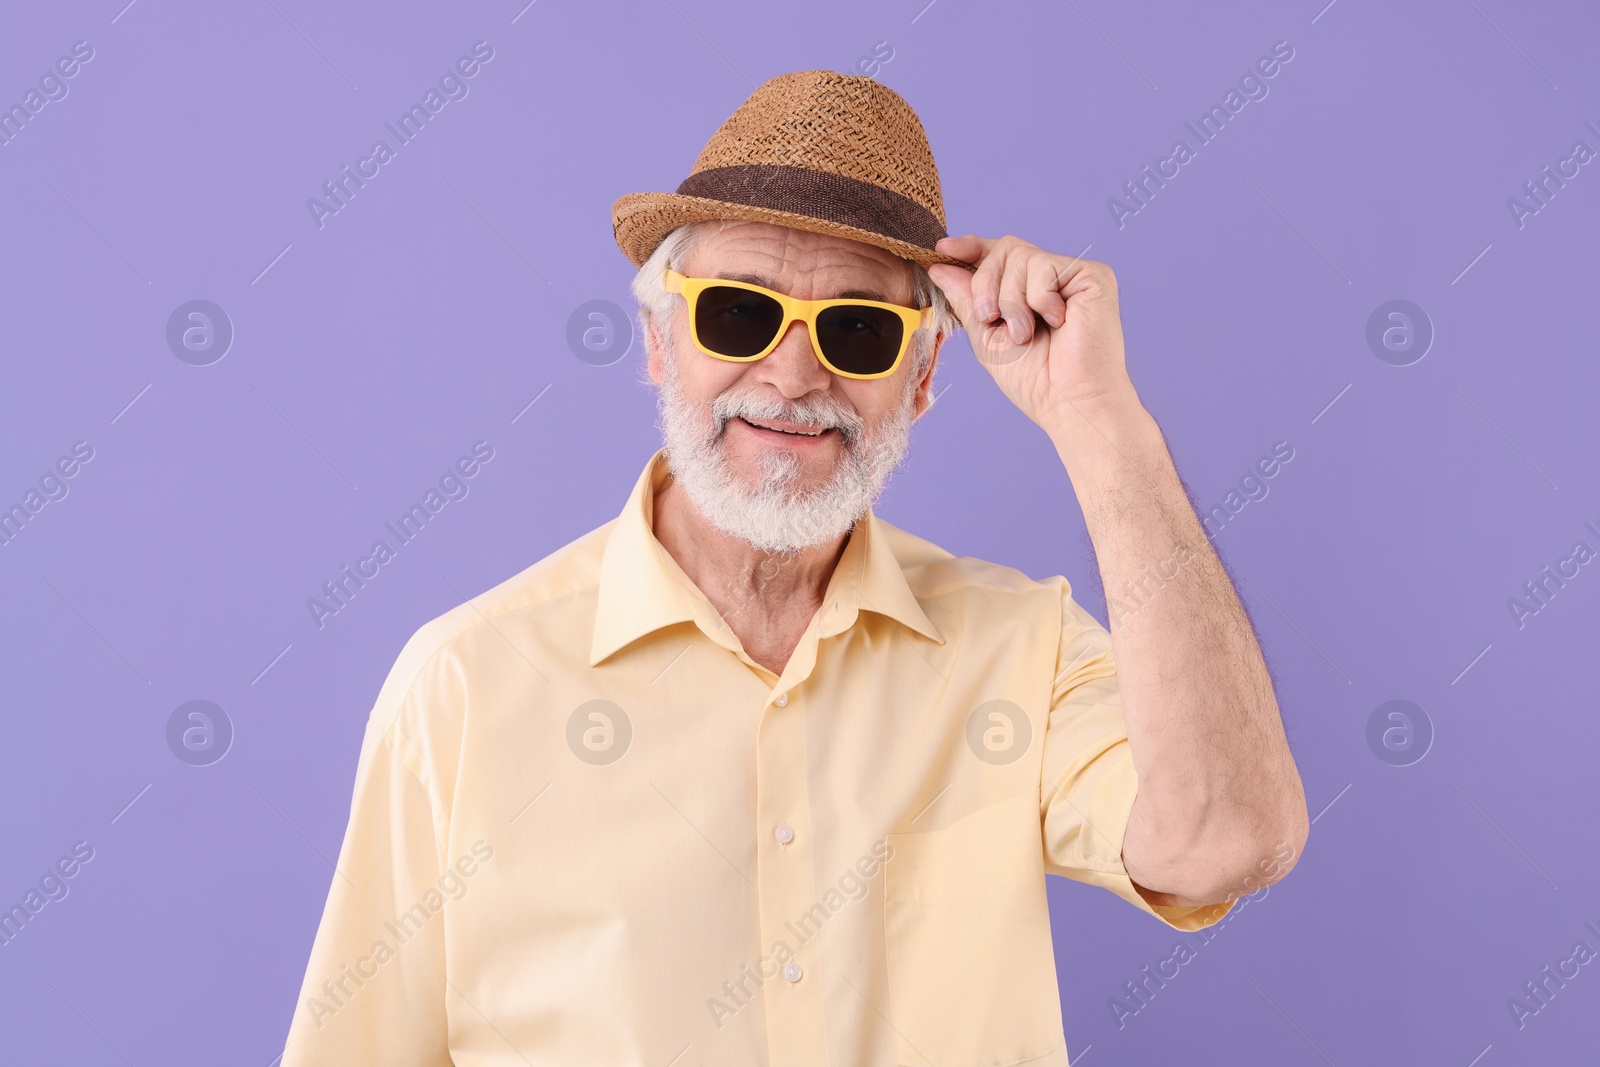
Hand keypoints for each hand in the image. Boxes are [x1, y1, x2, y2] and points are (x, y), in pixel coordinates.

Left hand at [929, 235, 1136, 431]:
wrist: (1067, 401)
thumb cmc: (1033, 378)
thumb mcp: (986, 336)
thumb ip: (966, 299)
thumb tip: (940, 266)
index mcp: (1027, 290)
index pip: (998, 253)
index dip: (970, 247)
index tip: (943, 250)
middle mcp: (1052, 278)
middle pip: (1005, 248)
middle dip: (985, 284)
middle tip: (991, 319)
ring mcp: (1072, 275)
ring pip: (1021, 256)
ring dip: (1011, 301)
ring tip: (1026, 333)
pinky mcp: (1092, 275)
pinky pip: (1045, 266)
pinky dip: (1039, 300)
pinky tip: (1059, 323)